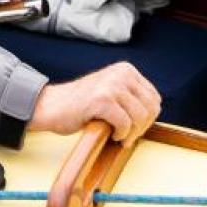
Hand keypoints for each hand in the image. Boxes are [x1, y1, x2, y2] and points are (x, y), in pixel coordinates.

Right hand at [27, 62, 161, 146]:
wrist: (52, 106)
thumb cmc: (81, 104)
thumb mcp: (112, 91)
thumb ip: (132, 97)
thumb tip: (154, 114)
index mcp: (126, 69)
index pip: (154, 98)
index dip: (148, 118)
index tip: (135, 128)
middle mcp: (121, 73)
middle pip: (151, 108)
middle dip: (142, 127)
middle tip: (128, 137)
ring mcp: (111, 85)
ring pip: (140, 116)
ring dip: (132, 133)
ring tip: (120, 137)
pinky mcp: (102, 99)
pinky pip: (125, 123)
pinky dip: (121, 134)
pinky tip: (112, 133)